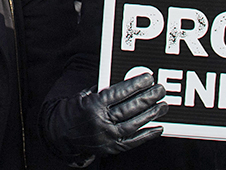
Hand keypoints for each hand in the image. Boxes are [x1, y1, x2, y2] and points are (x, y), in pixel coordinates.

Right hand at [41, 73, 167, 160]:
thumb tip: (128, 82)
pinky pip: (133, 141)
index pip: (119, 93)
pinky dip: (147, 135)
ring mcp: (107, 137)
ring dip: (151, 114)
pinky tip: (158, 127)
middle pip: (129, 108)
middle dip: (148, 98)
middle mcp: (101, 122)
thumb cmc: (76, 110)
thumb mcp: (85, 95)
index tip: (148, 78)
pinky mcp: (112, 148)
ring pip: (134, 124)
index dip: (135, 85)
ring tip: (163, 106)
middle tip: (160, 90)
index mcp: (94, 105)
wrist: (62, 134)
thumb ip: (104, 89)